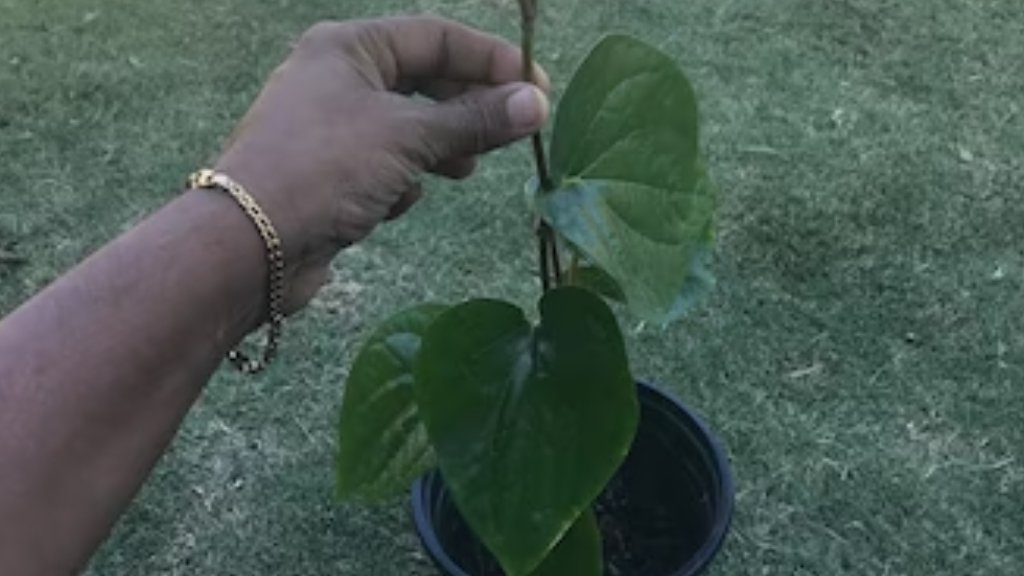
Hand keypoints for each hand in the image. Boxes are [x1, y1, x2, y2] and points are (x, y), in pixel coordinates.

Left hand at [214, 16, 549, 310]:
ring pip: (408, 127)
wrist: (250, 246)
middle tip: (513, 131)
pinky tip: (396, 200)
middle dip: (467, 108)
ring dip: (438, 148)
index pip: (437, 37)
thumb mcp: (409, 137)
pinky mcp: (331, 174)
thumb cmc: (325, 169)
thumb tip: (536, 106)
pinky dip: (400, 180)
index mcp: (349, 47)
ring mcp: (332, 127)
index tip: (537, 89)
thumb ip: (475, 120)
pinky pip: (386, 164)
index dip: (491, 60)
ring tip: (464, 169)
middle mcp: (337, 78)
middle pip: (425, 81)